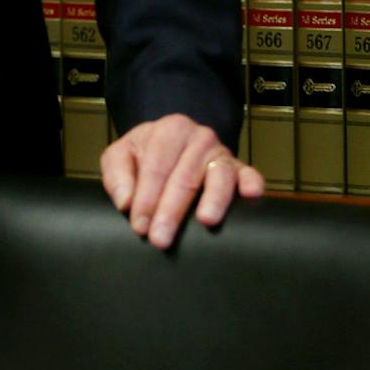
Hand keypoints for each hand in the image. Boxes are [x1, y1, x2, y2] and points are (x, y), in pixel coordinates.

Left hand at [100, 113, 264, 250]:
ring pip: (219, 175)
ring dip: (213, 199)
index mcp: (170, 130)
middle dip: (172, 209)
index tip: (139, 226)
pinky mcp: (239, 168)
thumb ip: (116, 176)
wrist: (172, 144)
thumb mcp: (121, 156)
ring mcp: (222, 153)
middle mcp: (199, 137)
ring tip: (206, 220)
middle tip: (161, 239)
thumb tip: (126, 203)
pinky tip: (252, 195)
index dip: (146, 197)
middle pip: (185, 175)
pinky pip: (249, 173)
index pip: (156, 166)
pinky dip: (252, 183)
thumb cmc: (145, 155)